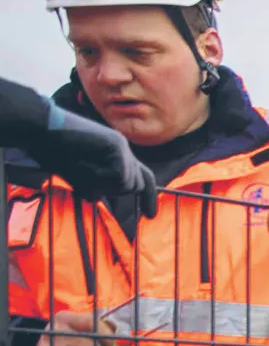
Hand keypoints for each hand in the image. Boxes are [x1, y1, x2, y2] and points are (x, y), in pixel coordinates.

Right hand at [30, 105, 157, 215]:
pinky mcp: (117, 144)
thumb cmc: (54, 152)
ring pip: (128, 184)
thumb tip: (99, 198)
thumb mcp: (79, 175)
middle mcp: (122, 150)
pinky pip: (120, 176)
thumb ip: (95, 185)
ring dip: (104, 184)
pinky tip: (84, 162)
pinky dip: (101, 177)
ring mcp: (121, 146)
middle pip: (136, 185)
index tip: (150, 215)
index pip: (142, 179)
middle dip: (118, 191)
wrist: (41, 131)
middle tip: (108, 188)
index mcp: (116, 156)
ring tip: (82, 166)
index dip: (149, 198)